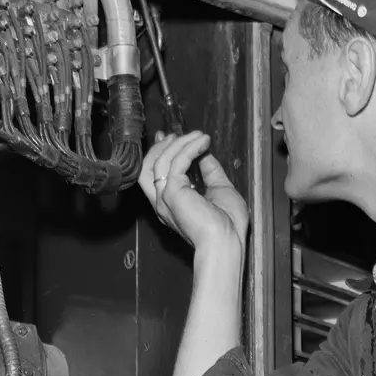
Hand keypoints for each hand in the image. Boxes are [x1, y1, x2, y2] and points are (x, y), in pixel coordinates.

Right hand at [138, 130, 248, 255]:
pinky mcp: (173, 193)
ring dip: (180, 144)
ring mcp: (165, 199)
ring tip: (199, 136)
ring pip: (160, 161)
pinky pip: (176, 162)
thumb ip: (210, 172)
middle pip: (147, 167)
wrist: (226, 241)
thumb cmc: (228, 225)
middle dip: (161, 147)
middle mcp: (162, 203)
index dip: (161, 154)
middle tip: (178, 134)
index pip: (154, 176)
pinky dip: (190, 148)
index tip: (173, 138)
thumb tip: (204, 154)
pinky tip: (203, 142)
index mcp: (171, 205)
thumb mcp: (220, 190)